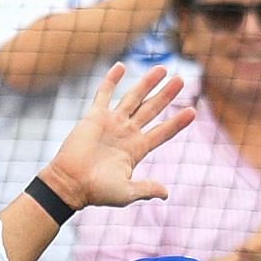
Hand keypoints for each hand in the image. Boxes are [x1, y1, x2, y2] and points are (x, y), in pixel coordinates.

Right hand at [37, 63, 193, 210]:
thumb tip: (166, 193)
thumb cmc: (96, 191)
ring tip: (163, 68)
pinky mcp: (94, 117)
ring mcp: (111, 123)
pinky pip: (104, 94)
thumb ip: (146, 188)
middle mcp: (126, 133)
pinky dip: (112, 80)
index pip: (162, 132)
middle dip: (166, 95)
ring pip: (133, 98)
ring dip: (147, 83)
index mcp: (136, 149)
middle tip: (181, 80)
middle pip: (151, 109)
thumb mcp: (126, 192)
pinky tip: (121, 66)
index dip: (177, 122)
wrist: (69, 184)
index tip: (192, 111)